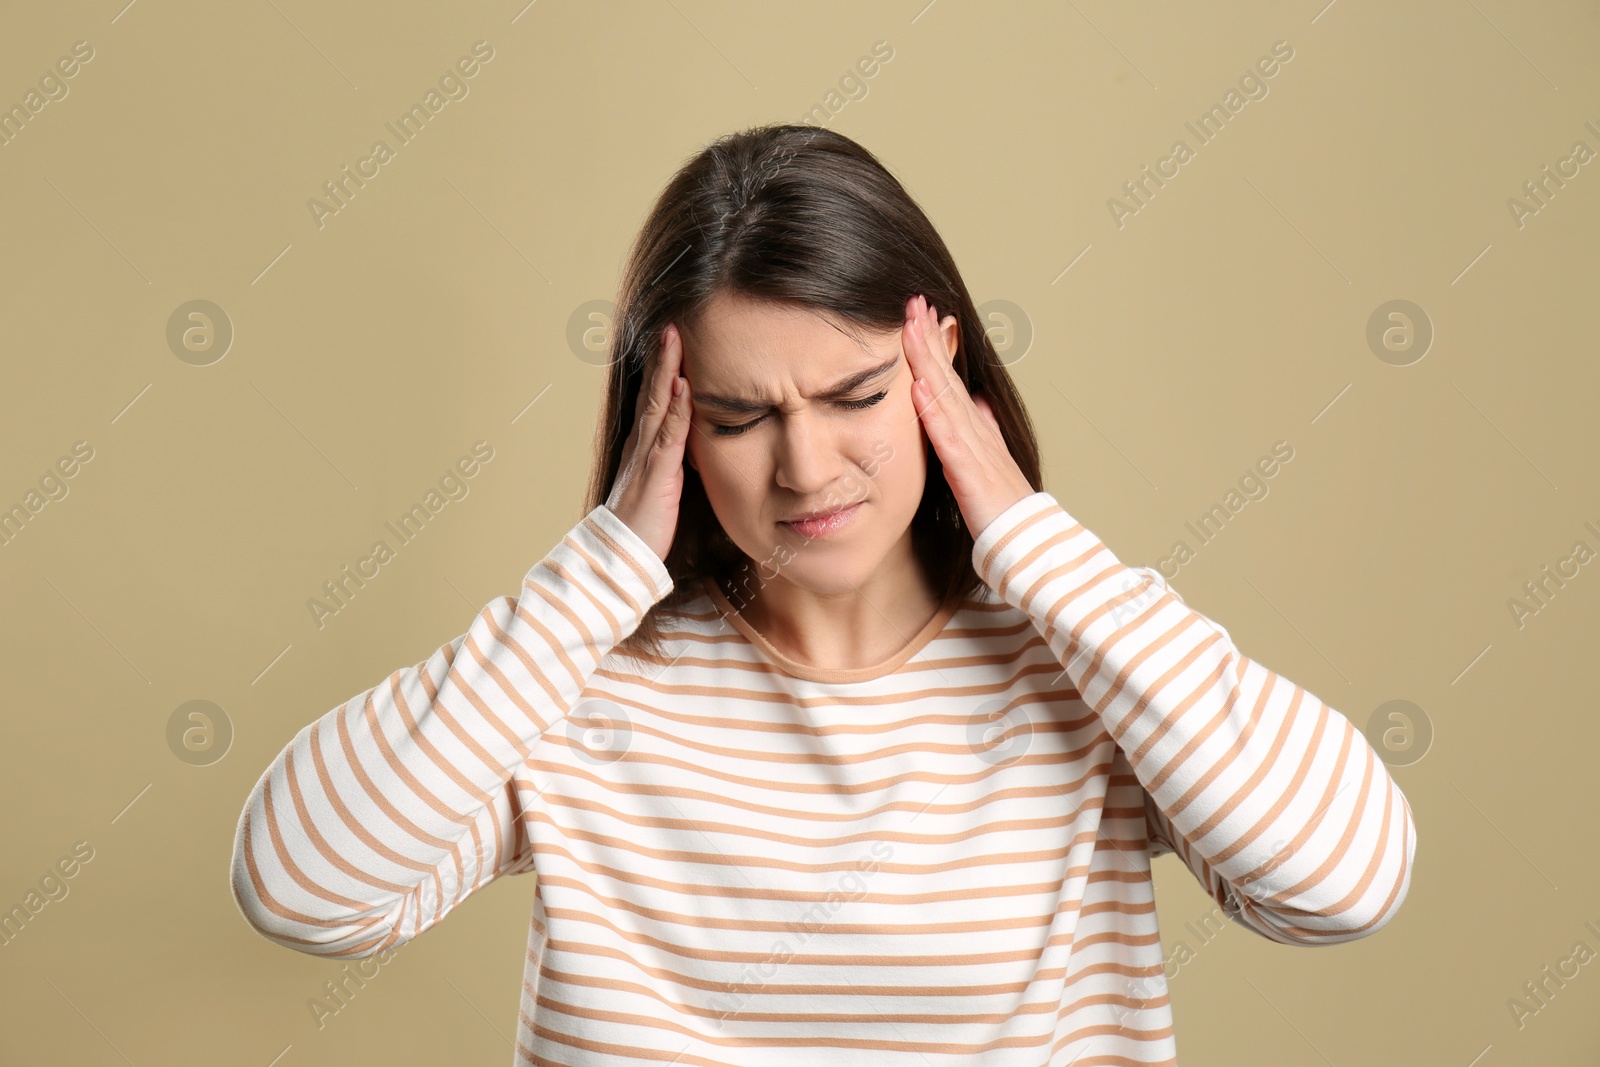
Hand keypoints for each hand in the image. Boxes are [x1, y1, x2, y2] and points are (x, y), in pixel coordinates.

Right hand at [605, 322, 691, 561]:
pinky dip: (678, 410)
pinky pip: (669, 437)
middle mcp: (641, 445)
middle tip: (671, 322)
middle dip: (663, 357)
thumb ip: (672, 461)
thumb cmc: (642, 525)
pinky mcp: (657, 475)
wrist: (619, 557)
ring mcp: (646, 457)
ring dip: (668, 370)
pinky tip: (684, 387)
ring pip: (659, 405)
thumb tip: (689, 444)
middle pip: (654, 392)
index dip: (664, 368)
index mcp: (644, 446)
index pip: (655, 399)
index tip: (673, 338)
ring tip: (675, 338)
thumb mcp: (662, 485)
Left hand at [903, 294, 1034, 536]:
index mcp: (975, 428)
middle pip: (947, 376)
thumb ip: (983, 428)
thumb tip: (977, 398)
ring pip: (945, 397)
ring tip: (912, 329)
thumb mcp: (990, 458)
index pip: (949, 378)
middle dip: (929, 338)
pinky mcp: (969, 473)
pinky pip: (948, 438)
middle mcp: (975, 430)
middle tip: (913, 301)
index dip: (934, 345)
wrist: (1026, 542)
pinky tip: (919, 386)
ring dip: (928, 361)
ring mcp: (973, 449)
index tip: (918, 313)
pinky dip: (933, 411)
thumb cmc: (1004, 506)